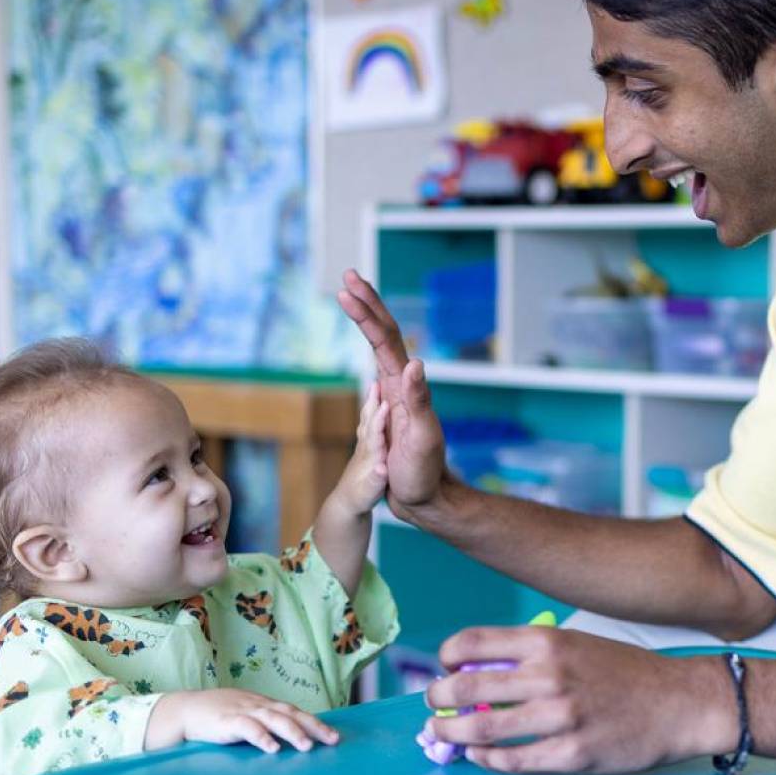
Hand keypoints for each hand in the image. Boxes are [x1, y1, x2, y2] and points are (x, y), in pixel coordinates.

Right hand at [145, 689, 340, 753]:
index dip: (315, 723)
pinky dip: (262, 737)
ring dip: (292, 732)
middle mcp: (259, 706)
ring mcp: (244, 711)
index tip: (334, 736)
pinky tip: (272, 748)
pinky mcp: (228, 722)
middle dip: (313, 727)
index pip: (296, 712)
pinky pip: (248, 728)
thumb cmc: (218, 714)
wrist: (185, 710)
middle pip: (291, 714)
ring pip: (274, 719)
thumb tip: (288, 736)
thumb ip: (265, 722)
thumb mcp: (246, 714)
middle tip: (332, 740)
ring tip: (307, 746)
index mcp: (265, 705)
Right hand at [336, 269, 446, 521]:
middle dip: (367, 301)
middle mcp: (402, 383)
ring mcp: (398, 392)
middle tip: (347, 275)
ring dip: (368, 315)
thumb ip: (419, 402)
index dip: (366, 311)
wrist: (428, 498)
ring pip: (382, 343)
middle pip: (384, 332)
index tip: (347, 288)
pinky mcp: (392, 404)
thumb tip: (415, 363)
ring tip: (352, 294)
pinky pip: (380, 361)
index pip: (385, 339)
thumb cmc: (423, 473)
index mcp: (405, 386)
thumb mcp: (422, 439)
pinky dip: (371, 340)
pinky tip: (368, 336)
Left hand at [422, 627, 737, 773]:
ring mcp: (560, 717)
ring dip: (453, 734)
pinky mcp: (571, 753)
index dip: (448, 656)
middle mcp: (549, 675)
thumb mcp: (578, 645)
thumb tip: (479, 671)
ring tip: (444, 735)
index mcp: (548, 642)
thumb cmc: (626, 673)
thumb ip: (532, 655)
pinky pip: (513, 760)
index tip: (445, 666)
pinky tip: (483, 756)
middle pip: (468, 687)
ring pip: (482, 729)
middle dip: (439, 698)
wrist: (679, 702)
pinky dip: (489, 759)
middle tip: (435, 706)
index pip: (474, 642)